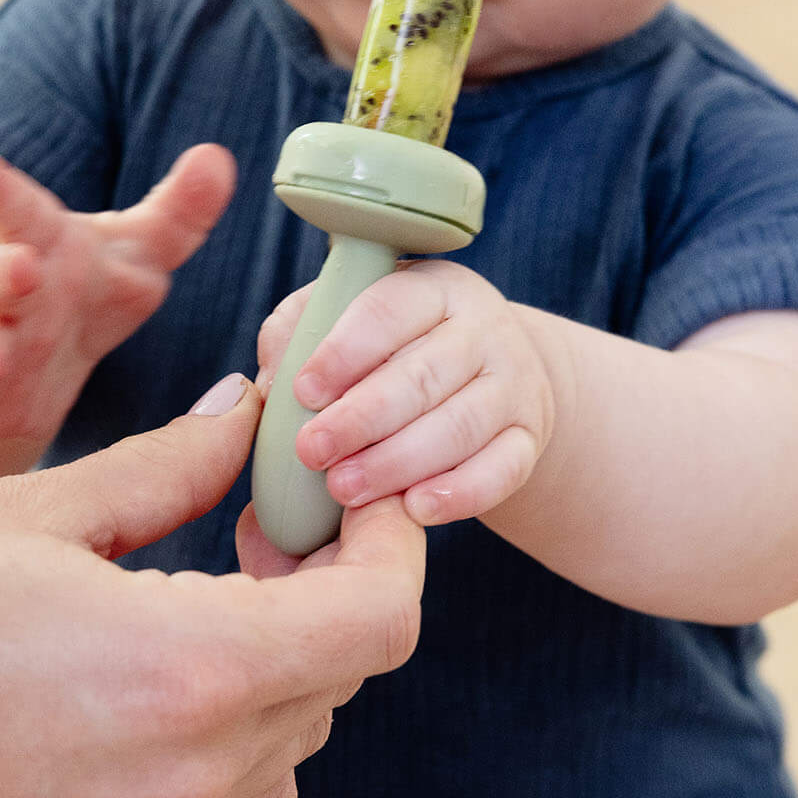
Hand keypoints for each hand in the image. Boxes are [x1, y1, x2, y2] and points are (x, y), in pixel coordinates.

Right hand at [0, 144, 234, 500]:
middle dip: (8, 273)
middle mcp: (7, 296)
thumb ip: (179, 209)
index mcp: (43, 246)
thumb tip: (219, 156)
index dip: (1, 188)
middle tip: (18, 266)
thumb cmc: (78, 287)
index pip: (23, 210)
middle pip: (2, 280)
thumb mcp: (133, 247)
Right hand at [0, 379, 424, 797]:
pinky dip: (234, 710)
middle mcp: (190, 777)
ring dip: (288, 644)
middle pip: (346, 674)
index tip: (354, 484)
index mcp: (187, 672)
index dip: (393, 538)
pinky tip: (164, 640)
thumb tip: (242, 414)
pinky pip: (228, 790)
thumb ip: (166, 466)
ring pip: (295, 736)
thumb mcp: (33, 508)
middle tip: (267, 500)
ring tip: (216, 564)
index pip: (379, 619)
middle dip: (334, 575)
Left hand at [257, 261, 556, 526]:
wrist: (498, 372)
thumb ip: (304, 332)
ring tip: (343, 489)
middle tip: (310, 451)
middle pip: (423, 374)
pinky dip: (461, 493)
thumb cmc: (401, 344)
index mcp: (434, 287)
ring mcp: (514, 384)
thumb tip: (269, 378)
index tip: (302, 390)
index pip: (389, 310)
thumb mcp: (357, 315)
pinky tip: (416, 510)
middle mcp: (482, 329)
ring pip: (460, 425)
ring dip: (397, 462)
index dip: (344, 351)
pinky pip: (503, 469)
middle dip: (362, 417)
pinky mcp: (529, 438)